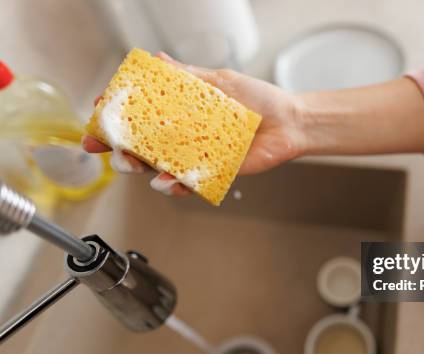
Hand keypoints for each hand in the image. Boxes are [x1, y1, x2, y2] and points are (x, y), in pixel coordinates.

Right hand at [82, 52, 306, 195]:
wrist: (289, 123)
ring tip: (135, 163)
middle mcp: (183, 135)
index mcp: (181, 111)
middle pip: (140, 144)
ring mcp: (193, 156)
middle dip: (117, 146)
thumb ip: (188, 76)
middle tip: (108, 145)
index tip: (97, 112)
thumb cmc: (259, 100)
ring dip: (140, 167)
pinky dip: (172, 185)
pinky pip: (185, 184)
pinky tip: (167, 181)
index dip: (116, 114)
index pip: (140, 113)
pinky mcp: (209, 174)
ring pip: (156, 167)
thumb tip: (159, 61)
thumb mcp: (220, 81)